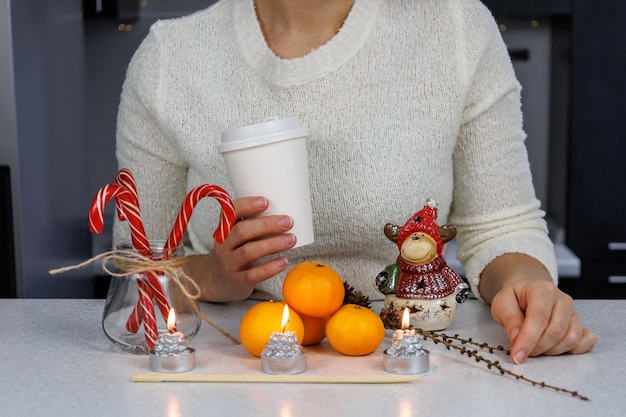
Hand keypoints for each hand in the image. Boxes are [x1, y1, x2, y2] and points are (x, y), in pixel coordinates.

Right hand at [187, 196, 296, 301]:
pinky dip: (269, 268)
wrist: (218, 280)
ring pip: (248, 252)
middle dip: (267, 225)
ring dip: (272, 244)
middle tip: (288, 221)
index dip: (247, 205)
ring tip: (292, 239)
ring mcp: (230, 263)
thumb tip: (288, 210)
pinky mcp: (238, 280)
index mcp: (225, 228)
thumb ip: (255, 222)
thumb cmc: (237, 250)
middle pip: (241, 231)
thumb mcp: (238, 234)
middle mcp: (224, 244)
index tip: (266, 201)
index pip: (231, 212)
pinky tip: (283, 261)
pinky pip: (253, 274)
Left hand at [480, 254, 596, 363]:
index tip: (517, 357)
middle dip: (537, 347)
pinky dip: (572, 350)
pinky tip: (554, 348)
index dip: (528, 340)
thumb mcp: (502, 303)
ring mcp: (574, 313)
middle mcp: (563, 300)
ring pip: (570, 339)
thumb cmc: (515, 298)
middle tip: (521, 350)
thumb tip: (517, 339)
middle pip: (556, 331)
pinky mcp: (581, 325)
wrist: (527, 292)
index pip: (538, 318)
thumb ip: (509, 319)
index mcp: (542, 290)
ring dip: (551, 351)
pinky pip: (585, 342)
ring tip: (535, 345)